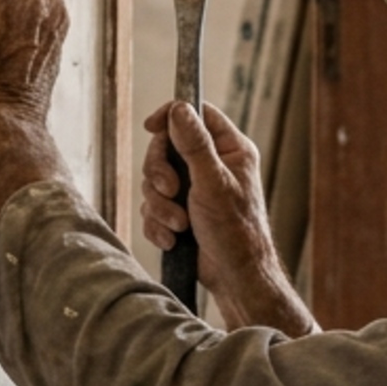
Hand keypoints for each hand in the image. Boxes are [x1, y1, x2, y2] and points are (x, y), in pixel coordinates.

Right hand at [142, 101, 311, 331]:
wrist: (234, 277)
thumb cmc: (235, 231)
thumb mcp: (213, 183)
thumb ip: (195, 145)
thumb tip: (179, 108)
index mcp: (230, 149)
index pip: (197, 114)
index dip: (171, 116)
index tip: (151, 127)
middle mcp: (212, 164)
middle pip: (167, 148)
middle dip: (159, 173)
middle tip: (169, 192)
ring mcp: (195, 188)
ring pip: (155, 180)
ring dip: (160, 205)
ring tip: (177, 226)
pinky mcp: (182, 211)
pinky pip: (154, 206)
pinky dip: (158, 223)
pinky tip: (171, 239)